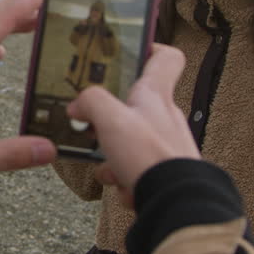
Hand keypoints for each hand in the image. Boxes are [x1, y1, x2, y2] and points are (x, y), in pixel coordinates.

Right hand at [65, 44, 198, 207]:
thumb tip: (78, 104)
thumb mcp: (111, 120)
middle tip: (96, 127)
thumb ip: (91, 102)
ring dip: (115, 157)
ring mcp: (168, 146)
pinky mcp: (166, 173)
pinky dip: (126, 179)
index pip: (166, 57)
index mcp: (156, 95)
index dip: (149, 49)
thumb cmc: (151, 158)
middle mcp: (166, 118)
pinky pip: (139, 170)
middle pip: (137, 106)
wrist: (175, 204)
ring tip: (110, 168)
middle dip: (111, 120)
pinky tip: (123, 186)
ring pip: (133, 143)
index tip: (128, 52)